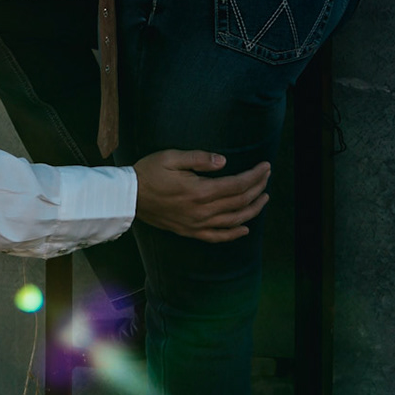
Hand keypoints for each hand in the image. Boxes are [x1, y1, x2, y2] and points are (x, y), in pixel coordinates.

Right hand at [131, 151, 269, 242]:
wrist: (128, 196)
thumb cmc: (148, 173)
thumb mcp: (171, 157)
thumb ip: (199, 159)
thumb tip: (223, 162)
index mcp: (200, 191)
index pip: (237, 185)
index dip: (255, 176)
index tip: (266, 167)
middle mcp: (202, 211)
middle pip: (240, 202)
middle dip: (257, 188)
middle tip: (266, 178)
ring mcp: (196, 224)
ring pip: (234, 220)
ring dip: (253, 210)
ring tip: (264, 199)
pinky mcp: (189, 231)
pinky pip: (217, 237)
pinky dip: (234, 234)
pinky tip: (245, 229)